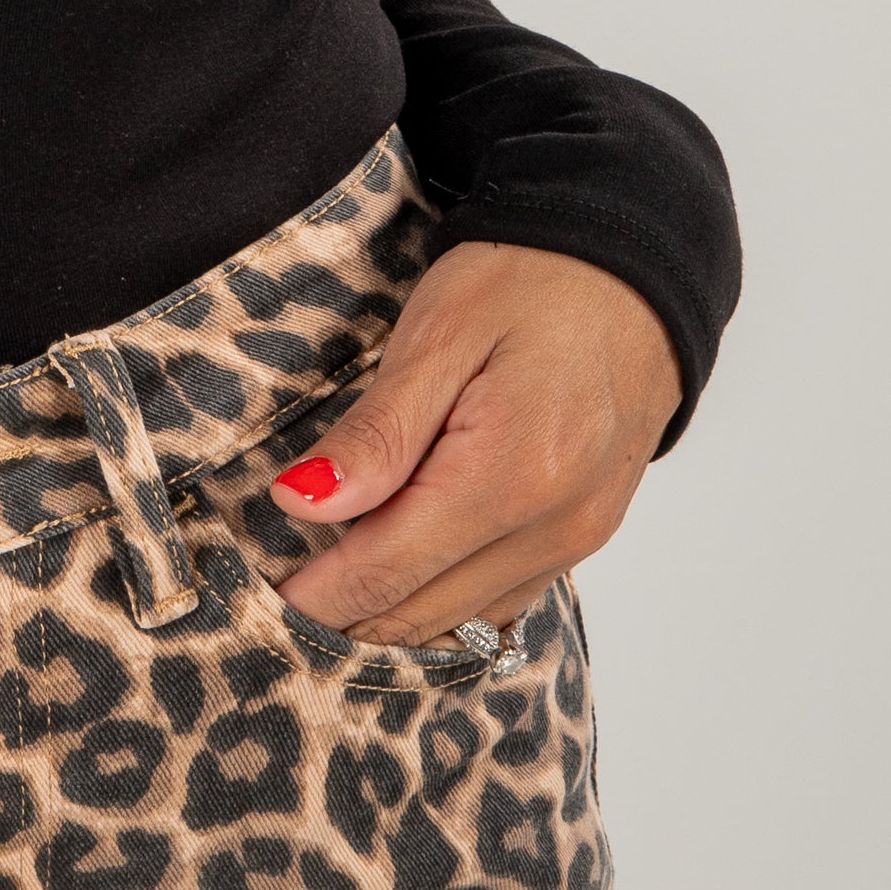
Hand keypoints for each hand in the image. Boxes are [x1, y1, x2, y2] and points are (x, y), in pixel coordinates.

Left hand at [270, 240, 682, 646]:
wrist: (633, 269)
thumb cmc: (530, 281)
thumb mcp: (438, 335)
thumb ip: (378, 434)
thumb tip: (303, 504)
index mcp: (510, 475)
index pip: (386, 571)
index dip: (313, 596)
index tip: (257, 600)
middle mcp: (553, 527)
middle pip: (422, 612)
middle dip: (343, 616)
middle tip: (275, 602)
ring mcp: (579, 538)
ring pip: (463, 621)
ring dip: (391, 616)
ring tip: (326, 590)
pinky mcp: (587, 534)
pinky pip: (503, 599)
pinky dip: (444, 600)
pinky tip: (401, 577)